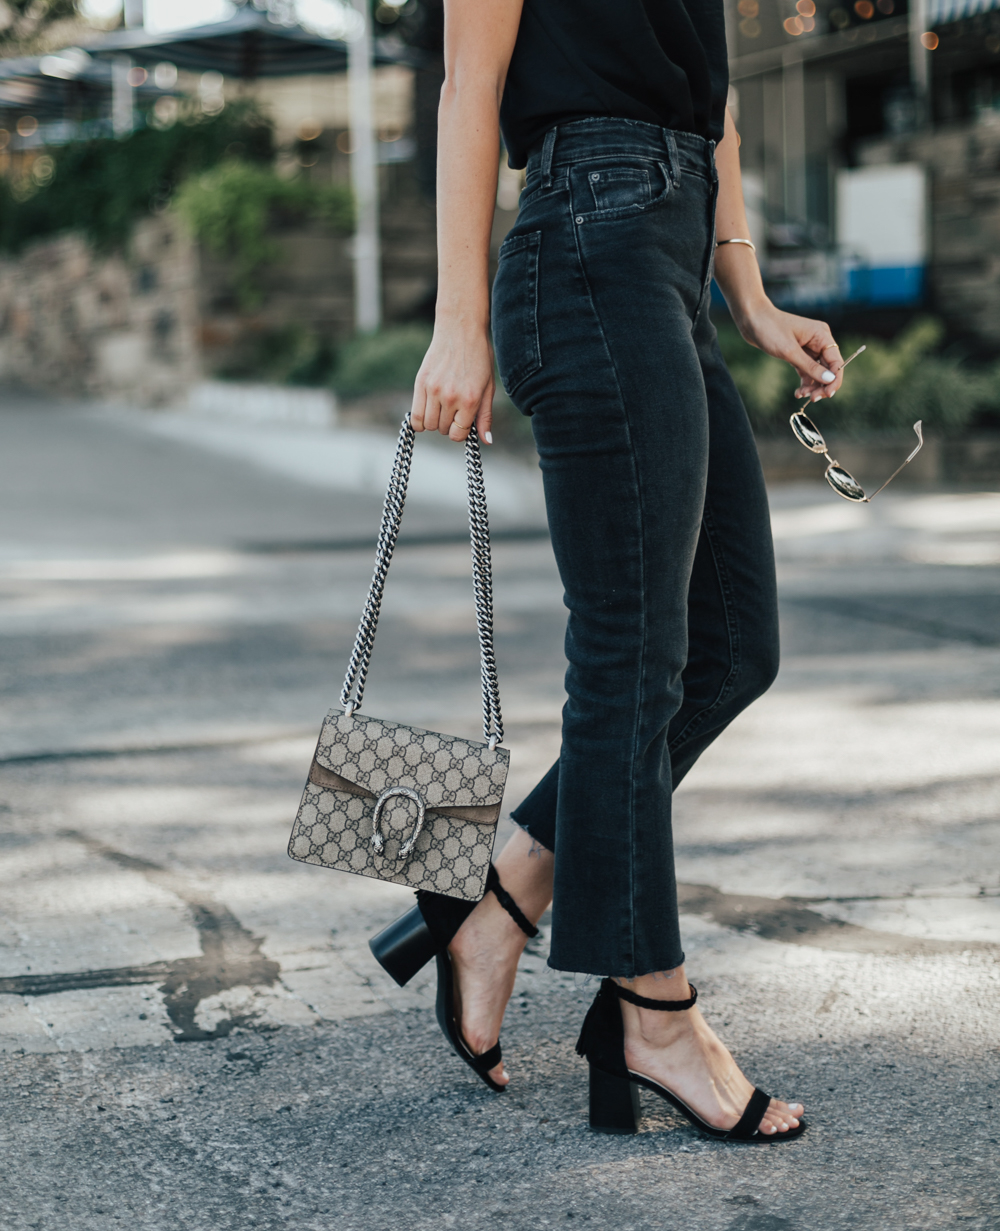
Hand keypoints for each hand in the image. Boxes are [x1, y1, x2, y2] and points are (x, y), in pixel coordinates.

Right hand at [410, 319, 494, 443]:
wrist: (460, 330)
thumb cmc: (479, 358)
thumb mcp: (488, 388)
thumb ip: (485, 416)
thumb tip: (486, 441)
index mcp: (470, 400)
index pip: (458, 434)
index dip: (461, 432)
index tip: (463, 423)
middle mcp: (450, 397)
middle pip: (443, 430)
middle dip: (449, 425)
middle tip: (454, 411)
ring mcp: (433, 390)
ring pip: (429, 425)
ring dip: (435, 422)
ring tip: (443, 409)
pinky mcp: (420, 383)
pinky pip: (415, 416)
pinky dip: (420, 420)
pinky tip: (428, 412)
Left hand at [734, 299, 844, 401]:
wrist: (751, 320)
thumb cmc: (770, 329)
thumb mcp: (790, 351)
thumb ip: (810, 367)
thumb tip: (829, 379)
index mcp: (822, 335)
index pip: (836, 361)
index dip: (835, 379)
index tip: (828, 394)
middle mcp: (819, 341)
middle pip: (829, 368)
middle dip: (823, 385)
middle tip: (813, 399)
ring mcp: (809, 347)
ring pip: (818, 371)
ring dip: (813, 385)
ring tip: (801, 395)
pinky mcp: (798, 353)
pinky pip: (807, 370)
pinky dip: (805, 382)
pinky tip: (798, 392)